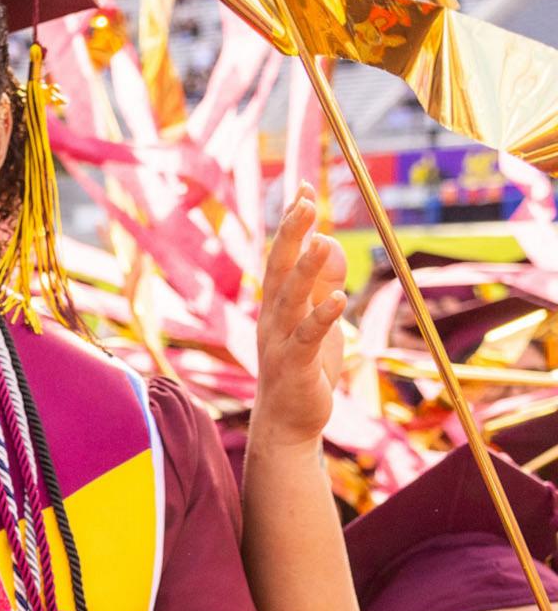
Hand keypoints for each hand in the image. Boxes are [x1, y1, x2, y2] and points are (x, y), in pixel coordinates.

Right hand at [255, 182, 347, 447]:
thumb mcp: (317, 319)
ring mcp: (279, 340)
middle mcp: (272, 316)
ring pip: (291, 298)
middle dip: (292, 234)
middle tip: (304, 201)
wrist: (287, 422)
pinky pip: (307, 336)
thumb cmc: (303, 368)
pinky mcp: (293, 365)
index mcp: (276, 303)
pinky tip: (338, 298)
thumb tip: (330, 240)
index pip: (282, 255)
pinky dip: (322, 316)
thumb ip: (322, 282)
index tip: (303, 189)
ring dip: (306, 269)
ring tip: (322, 240)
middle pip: (280, 267)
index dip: (292, 223)